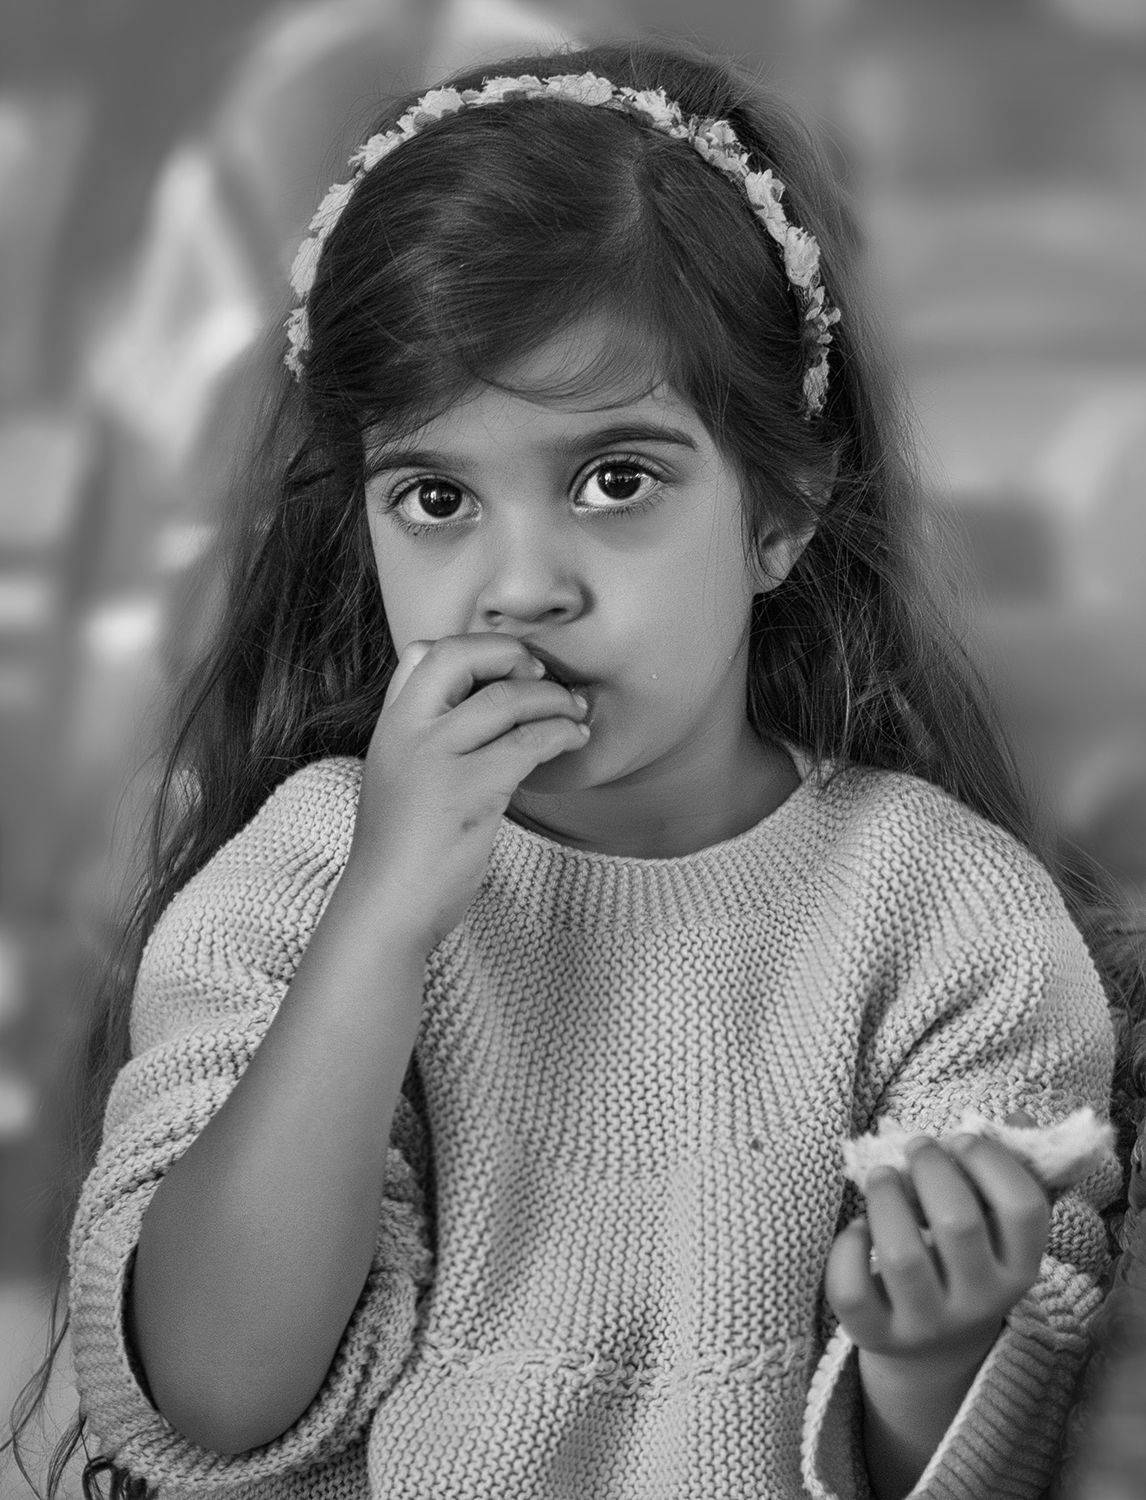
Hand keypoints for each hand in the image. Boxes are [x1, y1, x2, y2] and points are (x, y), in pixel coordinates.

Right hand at [345, 633, 590, 954]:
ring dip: (553, 697)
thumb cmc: (401, 853)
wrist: (386, 908)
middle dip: (510, 653)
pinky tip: (574, 739)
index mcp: (390, 727)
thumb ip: (424, 743)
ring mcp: (437, 758)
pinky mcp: (471, 790)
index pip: (421, 653)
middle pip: (459, 655)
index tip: (506, 669)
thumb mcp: (398, 781)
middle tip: (542, 673)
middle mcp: (408, 733)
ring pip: (506, 697)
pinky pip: (529, 742)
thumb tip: (478, 714)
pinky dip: (561, 732)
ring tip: (575, 709)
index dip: (471, 649)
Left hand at [825, 1113, 1051, 1370]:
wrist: (935, 1344)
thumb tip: (1020, 1116)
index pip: (1024, 1209)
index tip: (960, 1140)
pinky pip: (853, 1290)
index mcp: (1020, 1267)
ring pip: (902, 1256)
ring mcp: (928, 1324)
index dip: (991, 1161)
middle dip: (930, 1169)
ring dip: (886, 1199)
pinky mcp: (877, 1335)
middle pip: (958, 1224)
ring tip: (882, 1177)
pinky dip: (848, 1248)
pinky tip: (858, 1230)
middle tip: (915, 1147)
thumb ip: (1013, 1170)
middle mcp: (981, 1302)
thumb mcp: (998, 1225)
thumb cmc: (967, 1259)